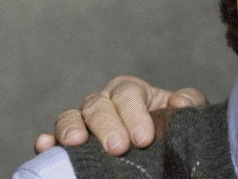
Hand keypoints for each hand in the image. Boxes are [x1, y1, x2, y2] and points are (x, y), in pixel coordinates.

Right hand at [33, 75, 207, 154]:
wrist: (157, 144)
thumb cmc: (170, 124)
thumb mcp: (187, 111)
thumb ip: (191, 102)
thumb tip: (179, 102)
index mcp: (129, 90)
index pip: (128, 94)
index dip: (135, 115)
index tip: (145, 139)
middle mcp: (102, 102)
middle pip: (98, 106)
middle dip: (107, 126)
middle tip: (119, 148)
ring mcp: (82, 121)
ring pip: (70, 117)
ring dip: (70, 128)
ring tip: (76, 142)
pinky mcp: (68, 142)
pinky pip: (53, 138)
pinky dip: (48, 141)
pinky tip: (46, 146)